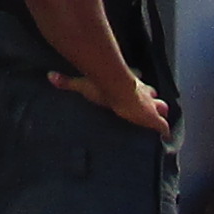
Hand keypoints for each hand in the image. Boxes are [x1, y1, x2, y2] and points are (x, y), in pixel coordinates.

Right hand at [48, 65, 172, 135]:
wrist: (119, 91)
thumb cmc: (103, 86)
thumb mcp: (83, 84)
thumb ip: (67, 82)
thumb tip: (49, 76)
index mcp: (129, 85)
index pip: (139, 86)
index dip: (141, 90)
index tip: (142, 93)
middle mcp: (142, 94)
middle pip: (153, 97)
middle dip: (154, 102)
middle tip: (155, 107)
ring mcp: (150, 106)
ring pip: (162, 108)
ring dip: (160, 114)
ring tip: (159, 122)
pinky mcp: (154, 119)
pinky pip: (163, 127)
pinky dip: (163, 131)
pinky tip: (164, 137)